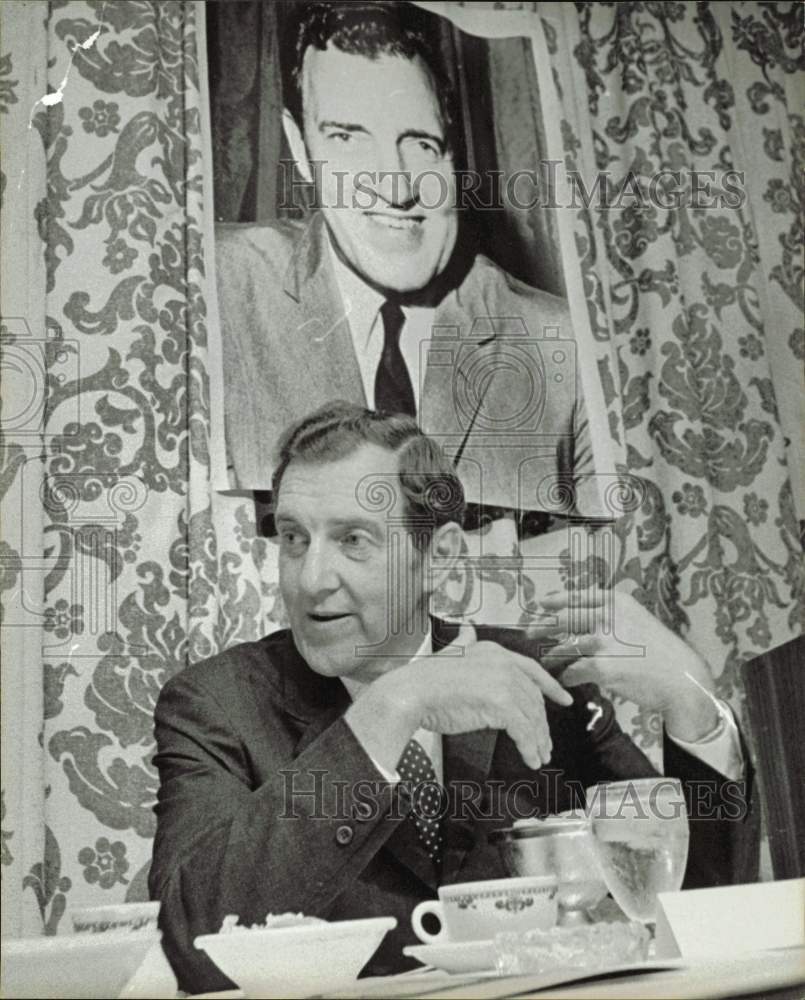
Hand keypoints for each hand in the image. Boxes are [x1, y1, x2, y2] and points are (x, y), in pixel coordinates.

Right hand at [354, 624, 572, 771]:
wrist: (411, 693)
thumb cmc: (425, 680)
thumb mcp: (450, 654)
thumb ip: (464, 643)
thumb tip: (467, 629)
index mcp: (494, 650)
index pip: (533, 670)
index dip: (551, 687)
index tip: (565, 699)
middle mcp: (504, 663)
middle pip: (534, 698)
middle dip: (542, 724)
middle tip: (546, 744)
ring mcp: (504, 682)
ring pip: (532, 717)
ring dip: (538, 740)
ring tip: (539, 756)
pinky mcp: (501, 704)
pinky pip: (523, 731)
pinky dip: (529, 748)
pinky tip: (530, 759)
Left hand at [532, 588, 719, 740]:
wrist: (680, 678)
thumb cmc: (659, 650)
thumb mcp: (637, 618)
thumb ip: (610, 613)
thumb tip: (576, 613)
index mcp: (615, 601)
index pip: (575, 596)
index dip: (554, 600)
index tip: (541, 604)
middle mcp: (606, 617)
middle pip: (562, 619)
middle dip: (541, 626)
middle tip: (529, 633)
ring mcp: (602, 642)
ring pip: (563, 648)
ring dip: (552, 656)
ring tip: (547, 661)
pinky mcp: (600, 668)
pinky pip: (571, 672)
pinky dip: (567, 677)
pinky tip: (567, 679)